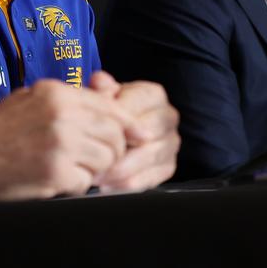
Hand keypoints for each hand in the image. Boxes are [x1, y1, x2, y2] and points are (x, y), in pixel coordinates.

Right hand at [0, 78, 129, 201]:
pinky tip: (52, 179)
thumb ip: (68, 101)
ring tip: (65, 167)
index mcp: (56, 93)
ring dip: (91, 169)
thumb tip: (110, 103)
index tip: (139, 136)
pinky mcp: (55, 173)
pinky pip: (85, 182)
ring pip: (105, 160)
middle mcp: (62, 114)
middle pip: (115, 135)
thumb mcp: (30, 100)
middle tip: (91, 158)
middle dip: (110, 150)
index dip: (128, 124)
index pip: (110, 107)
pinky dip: (74, 185)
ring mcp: (60, 144)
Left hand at [89, 71, 179, 191]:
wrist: (123, 126)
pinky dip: (127, 184)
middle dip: (119, 149)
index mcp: (154, 95)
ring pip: (147, 159)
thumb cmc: (112, 108)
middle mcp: (168, 117)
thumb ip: (102, 88)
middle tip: (95, 159)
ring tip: (96, 175)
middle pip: (147, 136)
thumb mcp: (105, 94)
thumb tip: (99, 82)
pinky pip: (149, 179)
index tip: (97, 132)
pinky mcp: (168, 166)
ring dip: (120, 170)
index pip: (137, 108)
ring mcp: (171, 143)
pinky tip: (107, 186)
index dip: (116, 122)